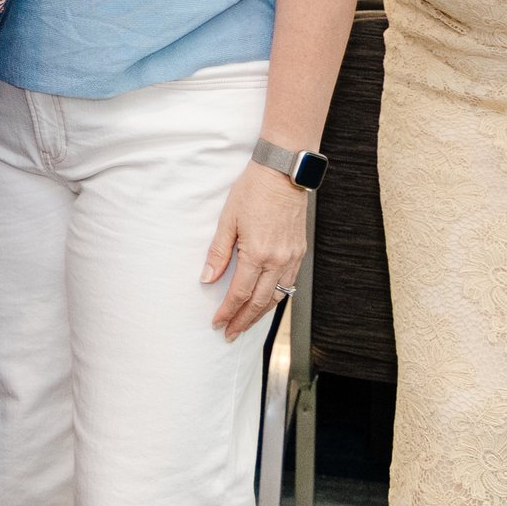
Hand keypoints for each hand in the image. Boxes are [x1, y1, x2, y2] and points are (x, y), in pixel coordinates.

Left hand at [203, 161, 308, 340]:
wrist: (283, 172)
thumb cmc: (253, 191)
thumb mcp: (228, 219)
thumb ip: (218, 252)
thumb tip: (207, 279)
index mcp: (258, 253)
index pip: (240, 293)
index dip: (228, 311)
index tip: (217, 323)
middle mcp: (278, 260)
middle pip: (260, 302)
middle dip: (243, 321)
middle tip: (230, 333)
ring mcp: (292, 257)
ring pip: (278, 297)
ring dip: (261, 314)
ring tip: (246, 323)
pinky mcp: (299, 251)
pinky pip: (289, 284)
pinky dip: (277, 298)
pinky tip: (266, 302)